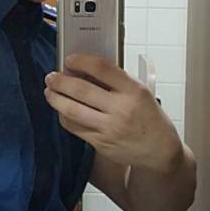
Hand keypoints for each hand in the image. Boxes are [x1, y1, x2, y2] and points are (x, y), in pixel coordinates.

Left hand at [44, 53, 181, 173]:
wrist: (160, 151)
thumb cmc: (150, 119)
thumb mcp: (142, 93)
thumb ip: (117, 82)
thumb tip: (85, 70)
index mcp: (134, 91)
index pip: (102, 69)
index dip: (81, 61)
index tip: (70, 59)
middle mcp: (121, 109)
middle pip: (81, 90)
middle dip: (60, 81)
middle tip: (51, 77)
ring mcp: (110, 128)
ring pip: (72, 110)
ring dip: (56, 99)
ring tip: (49, 91)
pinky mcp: (101, 143)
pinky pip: (74, 127)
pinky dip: (64, 116)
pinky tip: (62, 110)